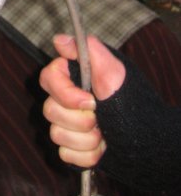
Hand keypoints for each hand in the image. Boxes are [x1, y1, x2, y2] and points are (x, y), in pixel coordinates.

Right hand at [39, 34, 125, 167]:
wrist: (147, 138)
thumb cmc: (131, 101)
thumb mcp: (112, 70)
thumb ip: (87, 50)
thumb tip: (60, 40)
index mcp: (71, 78)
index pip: (48, 79)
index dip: (66, 94)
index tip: (91, 101)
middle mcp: (65, 100)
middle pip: (50, 110)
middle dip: (81, 120)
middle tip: (101, 118)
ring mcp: (66, 125)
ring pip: (57, 134)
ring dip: (87, 139)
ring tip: (104, 134)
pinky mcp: (70, 147)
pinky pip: (66, 154)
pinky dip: (87, 155)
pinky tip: (101, 147)